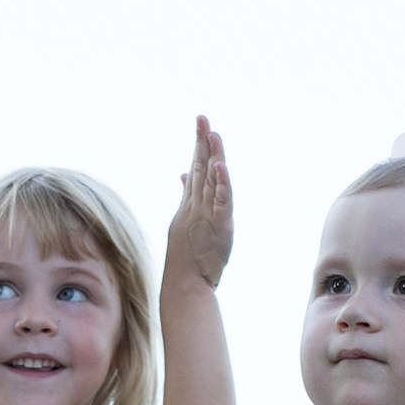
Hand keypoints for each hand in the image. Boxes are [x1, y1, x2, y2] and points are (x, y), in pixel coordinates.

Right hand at [166, 115, 231, 287]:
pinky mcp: (218, 227)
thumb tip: (182, 175)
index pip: (194, 171)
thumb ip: (186, 198)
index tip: (202, 126)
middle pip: (199, 169)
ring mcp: (204, 216)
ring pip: (210, 181)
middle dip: (201, 142)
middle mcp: (194, 207)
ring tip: (212, 133)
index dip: (198, 147)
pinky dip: (221, 183)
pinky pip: (221, 202)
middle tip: (202, 118)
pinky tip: (220, 165)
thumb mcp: (183, 225)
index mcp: (188, 207)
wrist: (184, 287)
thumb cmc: (185, 261)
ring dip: (212, 156)